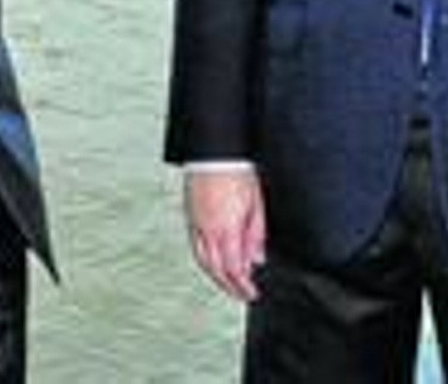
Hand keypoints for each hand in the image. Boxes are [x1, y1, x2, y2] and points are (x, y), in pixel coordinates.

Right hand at [183, 167, 266, 301]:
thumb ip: (256, 235)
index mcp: (227, 228)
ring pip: (203, 260)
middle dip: (229, 286)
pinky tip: (213, 262)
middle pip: (216, 269)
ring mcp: (196, 223)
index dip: (242, 286)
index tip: (251, 293)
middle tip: (240, 294)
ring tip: (226, 283)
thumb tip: (256, 259)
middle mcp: (208, 229)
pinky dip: (205, 260)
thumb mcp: (256, 205)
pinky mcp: (190, 216)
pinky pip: (195, 246)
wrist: (215, 153)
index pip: (234, 268)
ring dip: (215, 276)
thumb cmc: (236, 173)